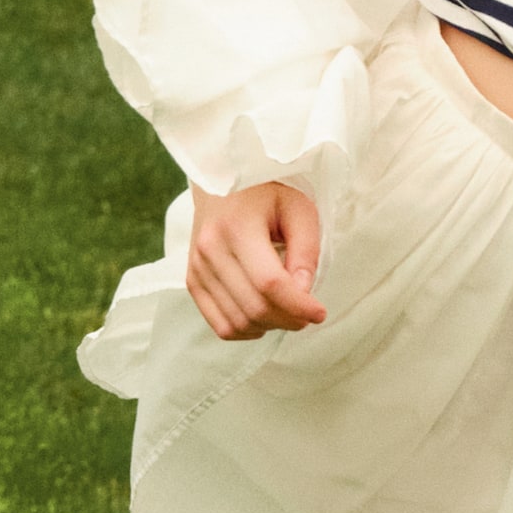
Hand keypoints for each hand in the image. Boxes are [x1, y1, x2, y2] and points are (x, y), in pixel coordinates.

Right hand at [185, 180, 325, 339]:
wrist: (222, 182)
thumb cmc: (266, 194)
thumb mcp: (298, 209)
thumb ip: (305, 250)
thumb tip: (303, 292)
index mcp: (237, 227)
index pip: (269, 283)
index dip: (298, 305)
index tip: (320, 312)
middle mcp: (210, 250)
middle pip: (253, 307)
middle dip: (288, 319)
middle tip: (308, 314)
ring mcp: (197, 268)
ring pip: (236, 322)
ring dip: (269, 326)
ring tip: (288, 311)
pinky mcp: (192, 281)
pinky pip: (220, 325)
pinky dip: (247, 330)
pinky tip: (265, 317)